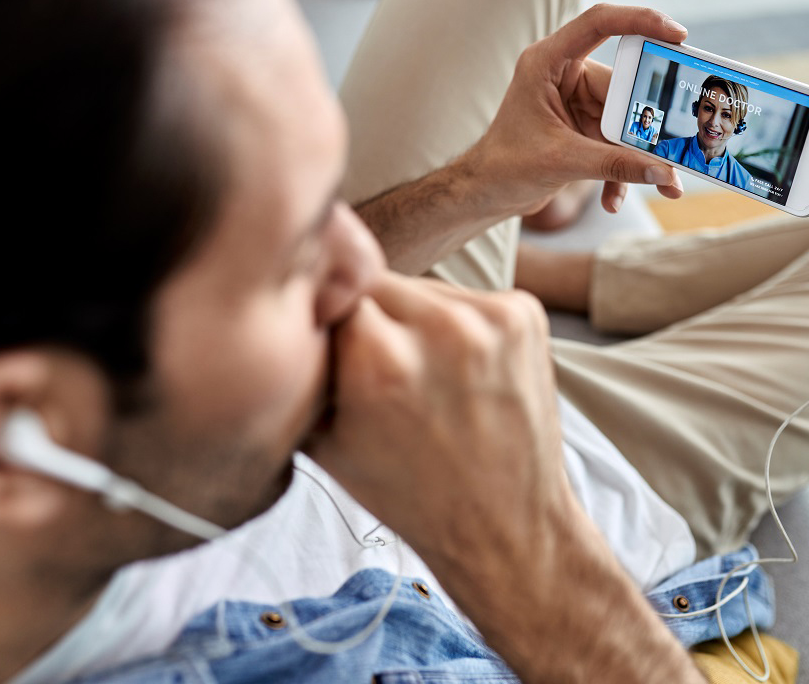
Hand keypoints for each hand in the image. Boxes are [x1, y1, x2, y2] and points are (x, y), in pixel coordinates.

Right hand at [305, 271, 568, 565]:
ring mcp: (490, 319)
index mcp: (377, 361)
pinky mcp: (525, 314)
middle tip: (379, 365)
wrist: (505, 524)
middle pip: (377, 284)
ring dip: (413, 318)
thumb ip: (304, 370)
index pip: (332, 294)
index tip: (333, 346)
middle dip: (370, 319)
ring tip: (424, 373)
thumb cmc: (409, 491)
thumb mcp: (325, 440)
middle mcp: (440, 331)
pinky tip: (461, 371)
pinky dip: (457, 323)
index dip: (328, 320)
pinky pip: (466, 297)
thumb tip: (284, 313)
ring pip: (422, 289)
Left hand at [468, 3, 686, 215]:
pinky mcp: (583, 126)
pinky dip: (618, 170)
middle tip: (678, 143)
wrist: (486, 193)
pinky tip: (613, 200)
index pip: (599, 23)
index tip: (678, 34)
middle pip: (623, 85)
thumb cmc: (506, 166)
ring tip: (664, 183)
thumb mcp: (562, 162)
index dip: (640, 20)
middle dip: (649, 122)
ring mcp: (575, 100)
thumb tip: (665, 173)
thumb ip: (614, 166)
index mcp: (547, 62)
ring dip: (637, 157)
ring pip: (624, 120)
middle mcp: (563, 75)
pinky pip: (614, 141)